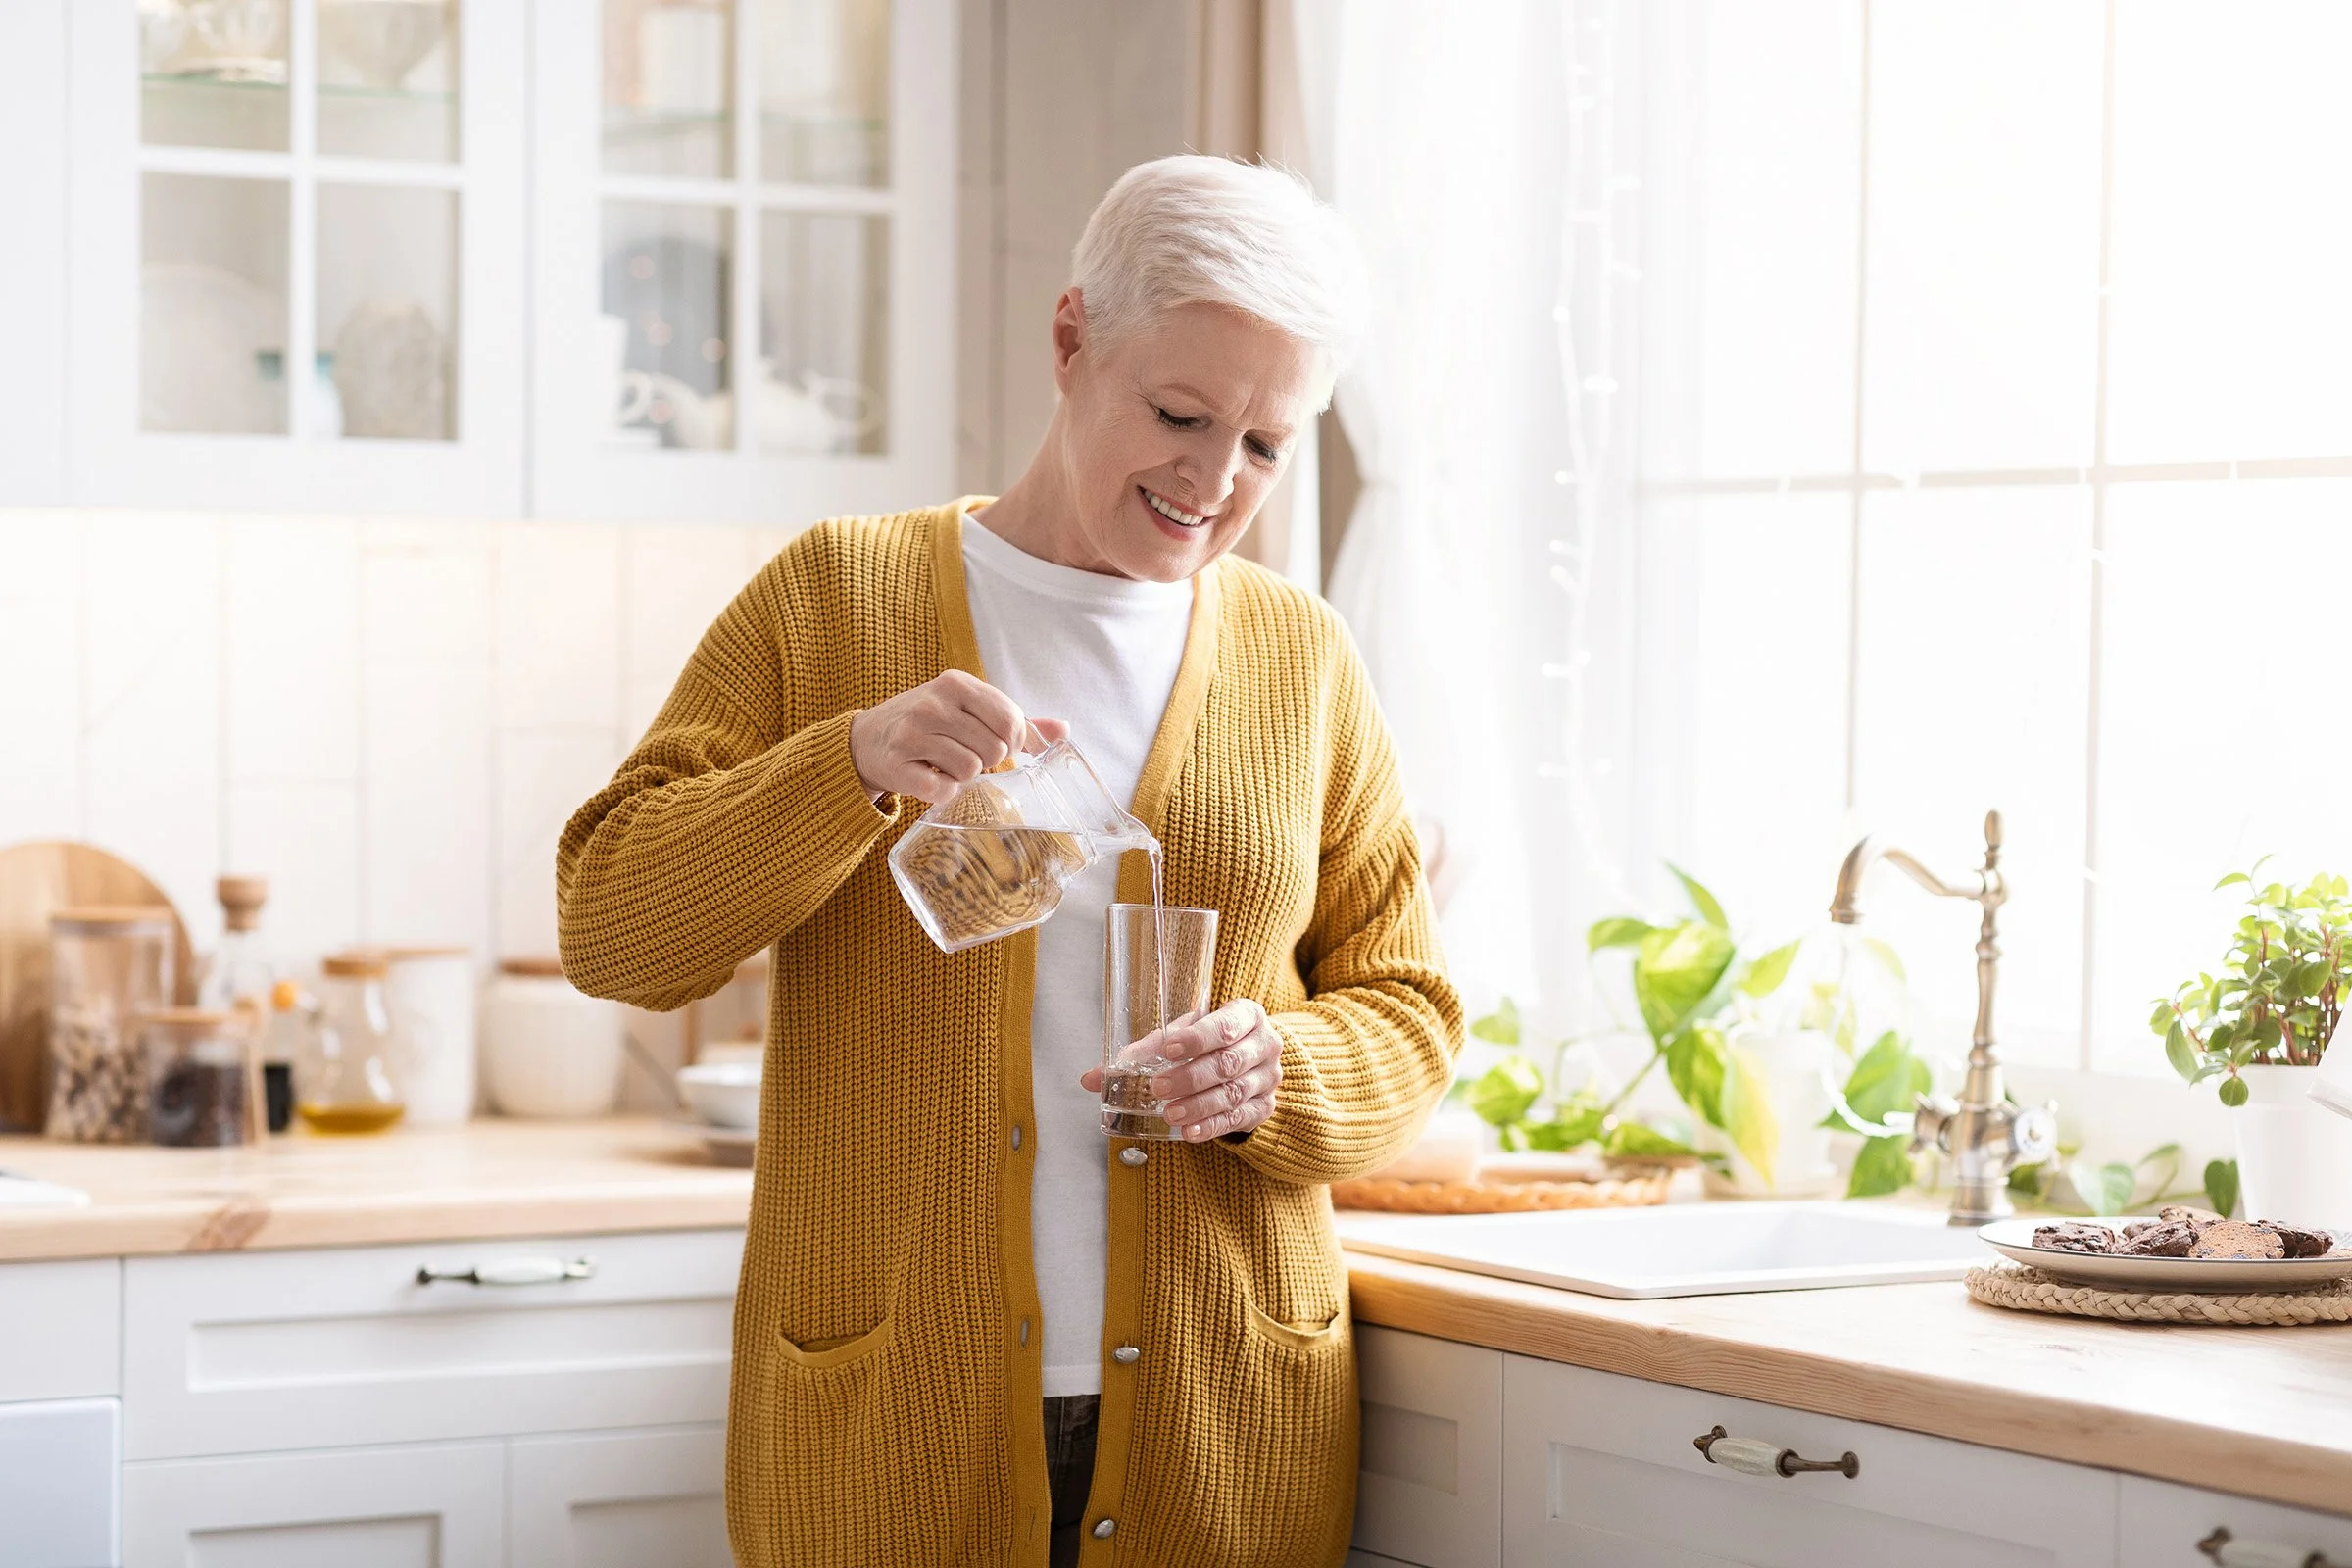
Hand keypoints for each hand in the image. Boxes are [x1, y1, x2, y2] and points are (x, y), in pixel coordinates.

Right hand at [850, 671, 1068, 802]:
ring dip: (964, 777)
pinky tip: (930, 779)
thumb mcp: (968, 708)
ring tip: (945, 764)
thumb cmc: (928, 722)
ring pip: (970, 770)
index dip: (1013, 741)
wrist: (867, 738)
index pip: (1010, 719)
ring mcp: (912, 734)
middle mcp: (933, 705)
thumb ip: (1015, 719)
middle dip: (987, 760)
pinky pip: (942, 790)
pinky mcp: (897, 766)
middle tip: (965, 754)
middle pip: (994, 750)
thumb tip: (1064, 730)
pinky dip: (943, 792)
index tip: (997, 744)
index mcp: (956, 683)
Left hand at [1082, 999, 1282, 1142]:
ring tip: (1169, 1114)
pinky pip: (1238, 1119)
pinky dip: (1211, 1127)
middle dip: (1191, 1077)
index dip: (1197, 1038)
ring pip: (1233, 1093)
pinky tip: (1188, 1133)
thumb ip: (1143, 1052)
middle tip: (1159, 1087)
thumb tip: (1093, 1078)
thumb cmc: (1211, 1041)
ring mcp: (1267, 1079)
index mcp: (1246, 1015)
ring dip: (1198, 1105)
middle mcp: (1264, 1045)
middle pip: (1228, 1062)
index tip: (1168, 1050)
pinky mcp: (1264, 1108)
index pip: (1225, 1025)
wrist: (1253, 1059)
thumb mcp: (1183, 1036)